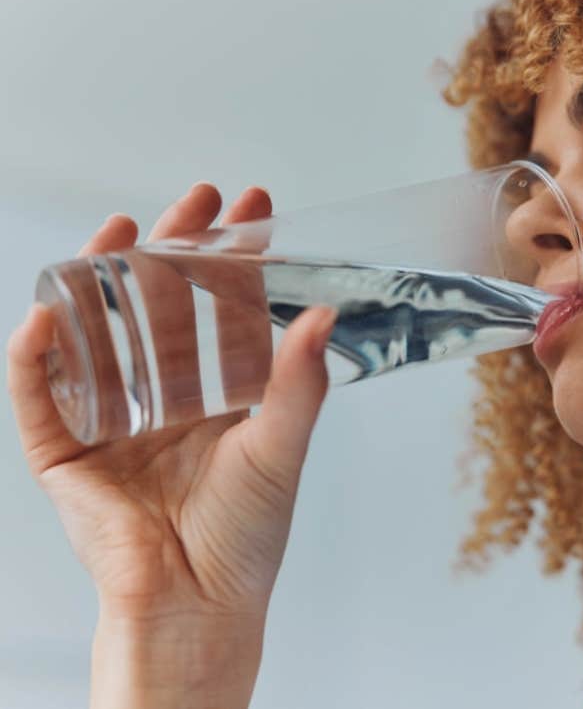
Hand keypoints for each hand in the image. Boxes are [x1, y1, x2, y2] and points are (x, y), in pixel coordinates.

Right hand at [7, 183, 336, 627]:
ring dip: (101, 278)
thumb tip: (325, 315)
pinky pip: (38, 395)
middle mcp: (163, 393)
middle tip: (195, 198)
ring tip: (121, 229)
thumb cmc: (244, 534)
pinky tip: (48, 314)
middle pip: (160, 303)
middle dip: (174, 246)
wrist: (196, 606)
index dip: (236, 255)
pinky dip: (34, 356)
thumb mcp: (279, 448)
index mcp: (216, 390)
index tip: (254, 207)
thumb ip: (300, 385)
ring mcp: (111, 416)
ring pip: (97, 331)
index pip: (224, 304)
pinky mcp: (65, 451)